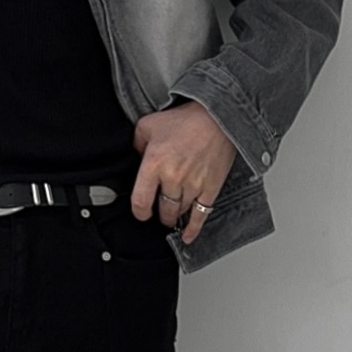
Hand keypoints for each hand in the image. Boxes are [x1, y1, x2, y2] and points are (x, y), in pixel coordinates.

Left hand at [131, 101, 237, 243]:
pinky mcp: (210, 188)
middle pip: (162, 210)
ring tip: (173, 214)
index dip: (139, 211)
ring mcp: (193, 185)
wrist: (217, 115)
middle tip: (159, 212)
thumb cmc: (185, 119)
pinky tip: (187, 236)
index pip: (140, 201)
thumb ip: (137, 144)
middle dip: (160, 214)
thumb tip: (134, 157)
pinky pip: (200, 215)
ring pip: (179, 212)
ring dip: (174, 216)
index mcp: (154, 164)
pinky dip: (193, 228)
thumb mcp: (149, 125)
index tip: (141, 213)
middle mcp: (173, 178)